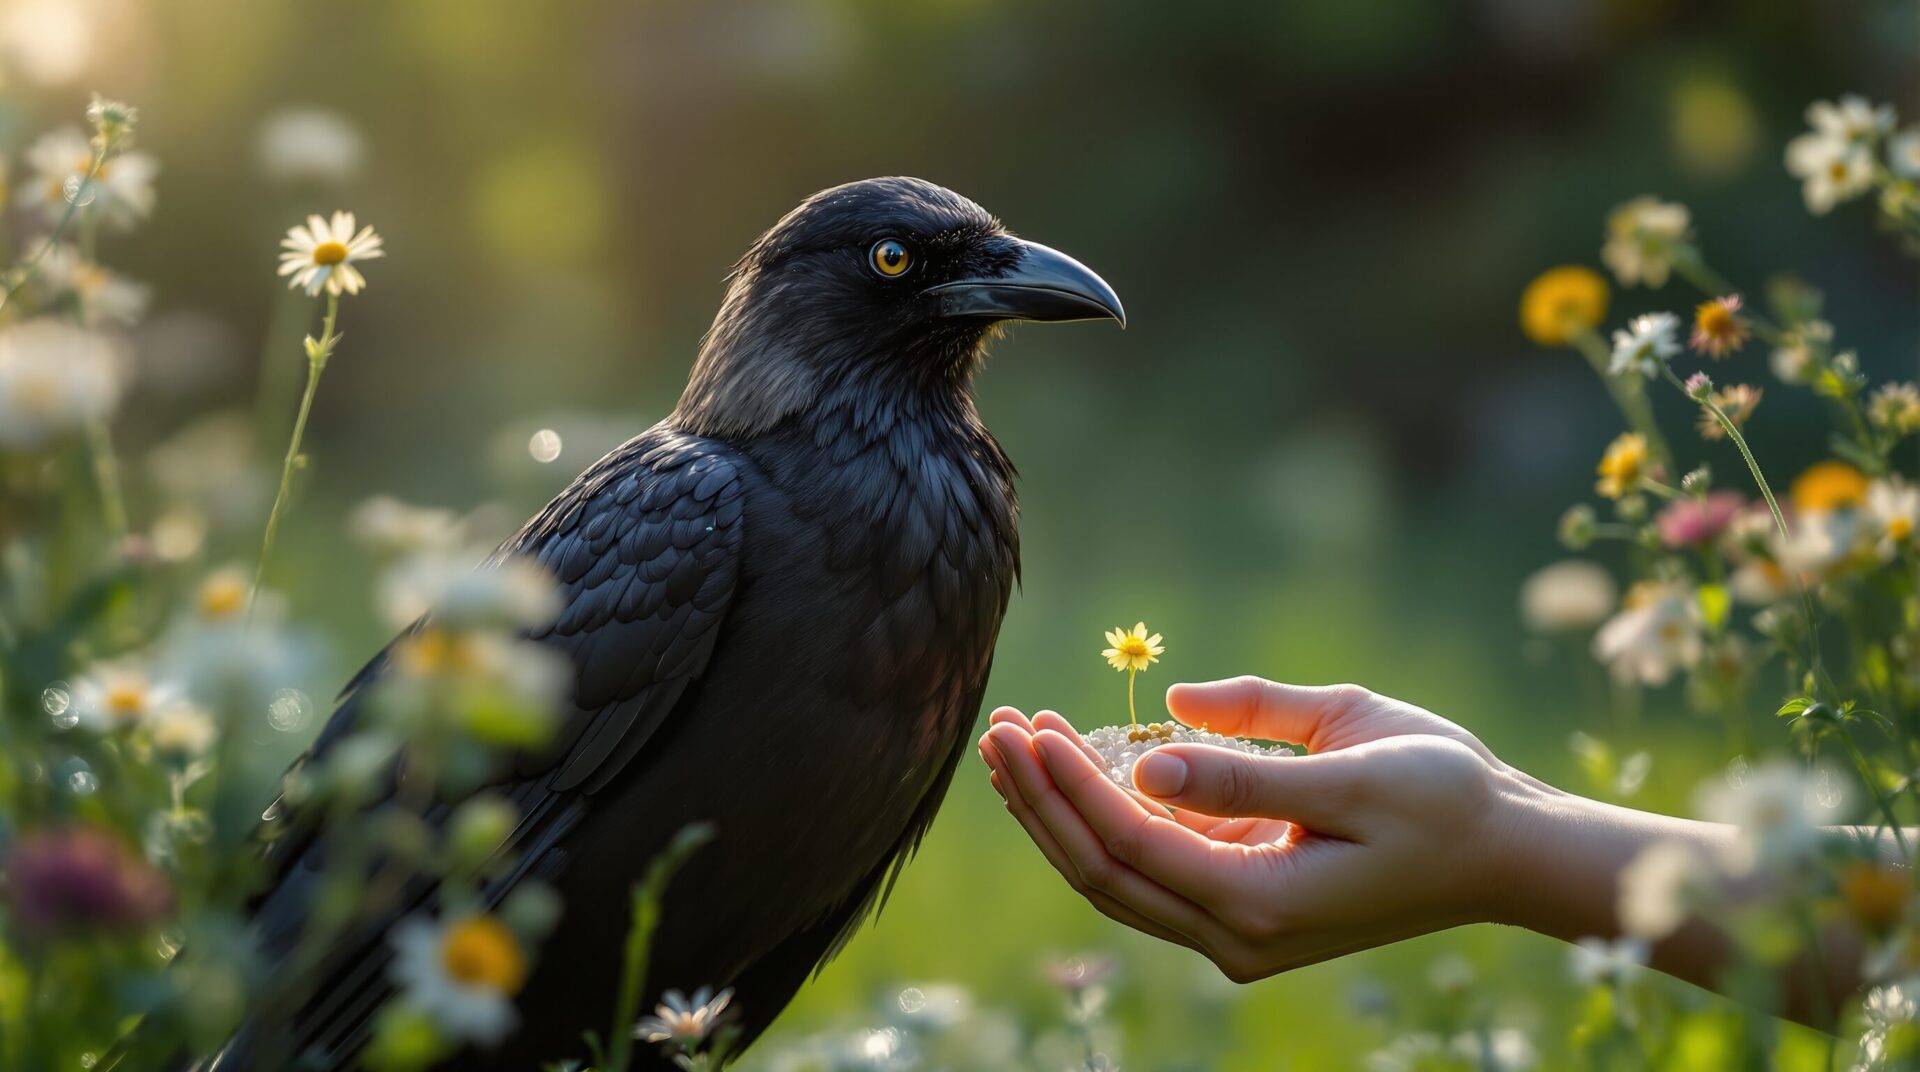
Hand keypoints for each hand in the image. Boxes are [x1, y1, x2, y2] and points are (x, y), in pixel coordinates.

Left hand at [977, 677, 1539, 982]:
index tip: (1028, 726)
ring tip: (1013, 747)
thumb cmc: (1444, 792)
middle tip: (995, 729)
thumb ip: (1247, 764)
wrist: (1507, 849)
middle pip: (1104, 872)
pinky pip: (1153, 869)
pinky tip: (1073, 769)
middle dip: (1042, 800)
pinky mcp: (1245, 909)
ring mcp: (1239, 932)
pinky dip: (1107, 820)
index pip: (1131, 843)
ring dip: (1061, 813)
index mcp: (1264, 903)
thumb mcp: (1352, 763)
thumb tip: (1145, 749)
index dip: (1069, 786)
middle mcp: (1238, 937)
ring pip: (1118, 877)